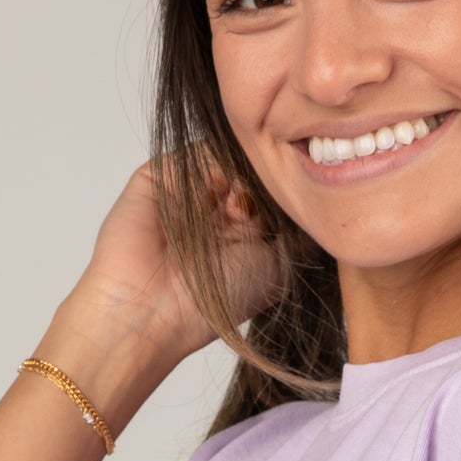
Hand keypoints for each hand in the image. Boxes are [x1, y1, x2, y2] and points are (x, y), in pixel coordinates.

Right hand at [58, 142, 288, 390]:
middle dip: (267, 183)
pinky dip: (219, 165)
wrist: (152, 310)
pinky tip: (222, 199)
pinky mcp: (161, 174)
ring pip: (231, 155)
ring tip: (240, 214)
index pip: (274, 190)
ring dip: (246, 177)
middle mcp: (217, 209)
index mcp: (243, 231)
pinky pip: (200, 150)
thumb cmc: (215, 302)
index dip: (287, 194)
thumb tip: (308, 194)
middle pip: (255, 169)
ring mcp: (190, 190)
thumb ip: (299, 229)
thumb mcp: (280, 269)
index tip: (293, 214)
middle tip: (263, 216)